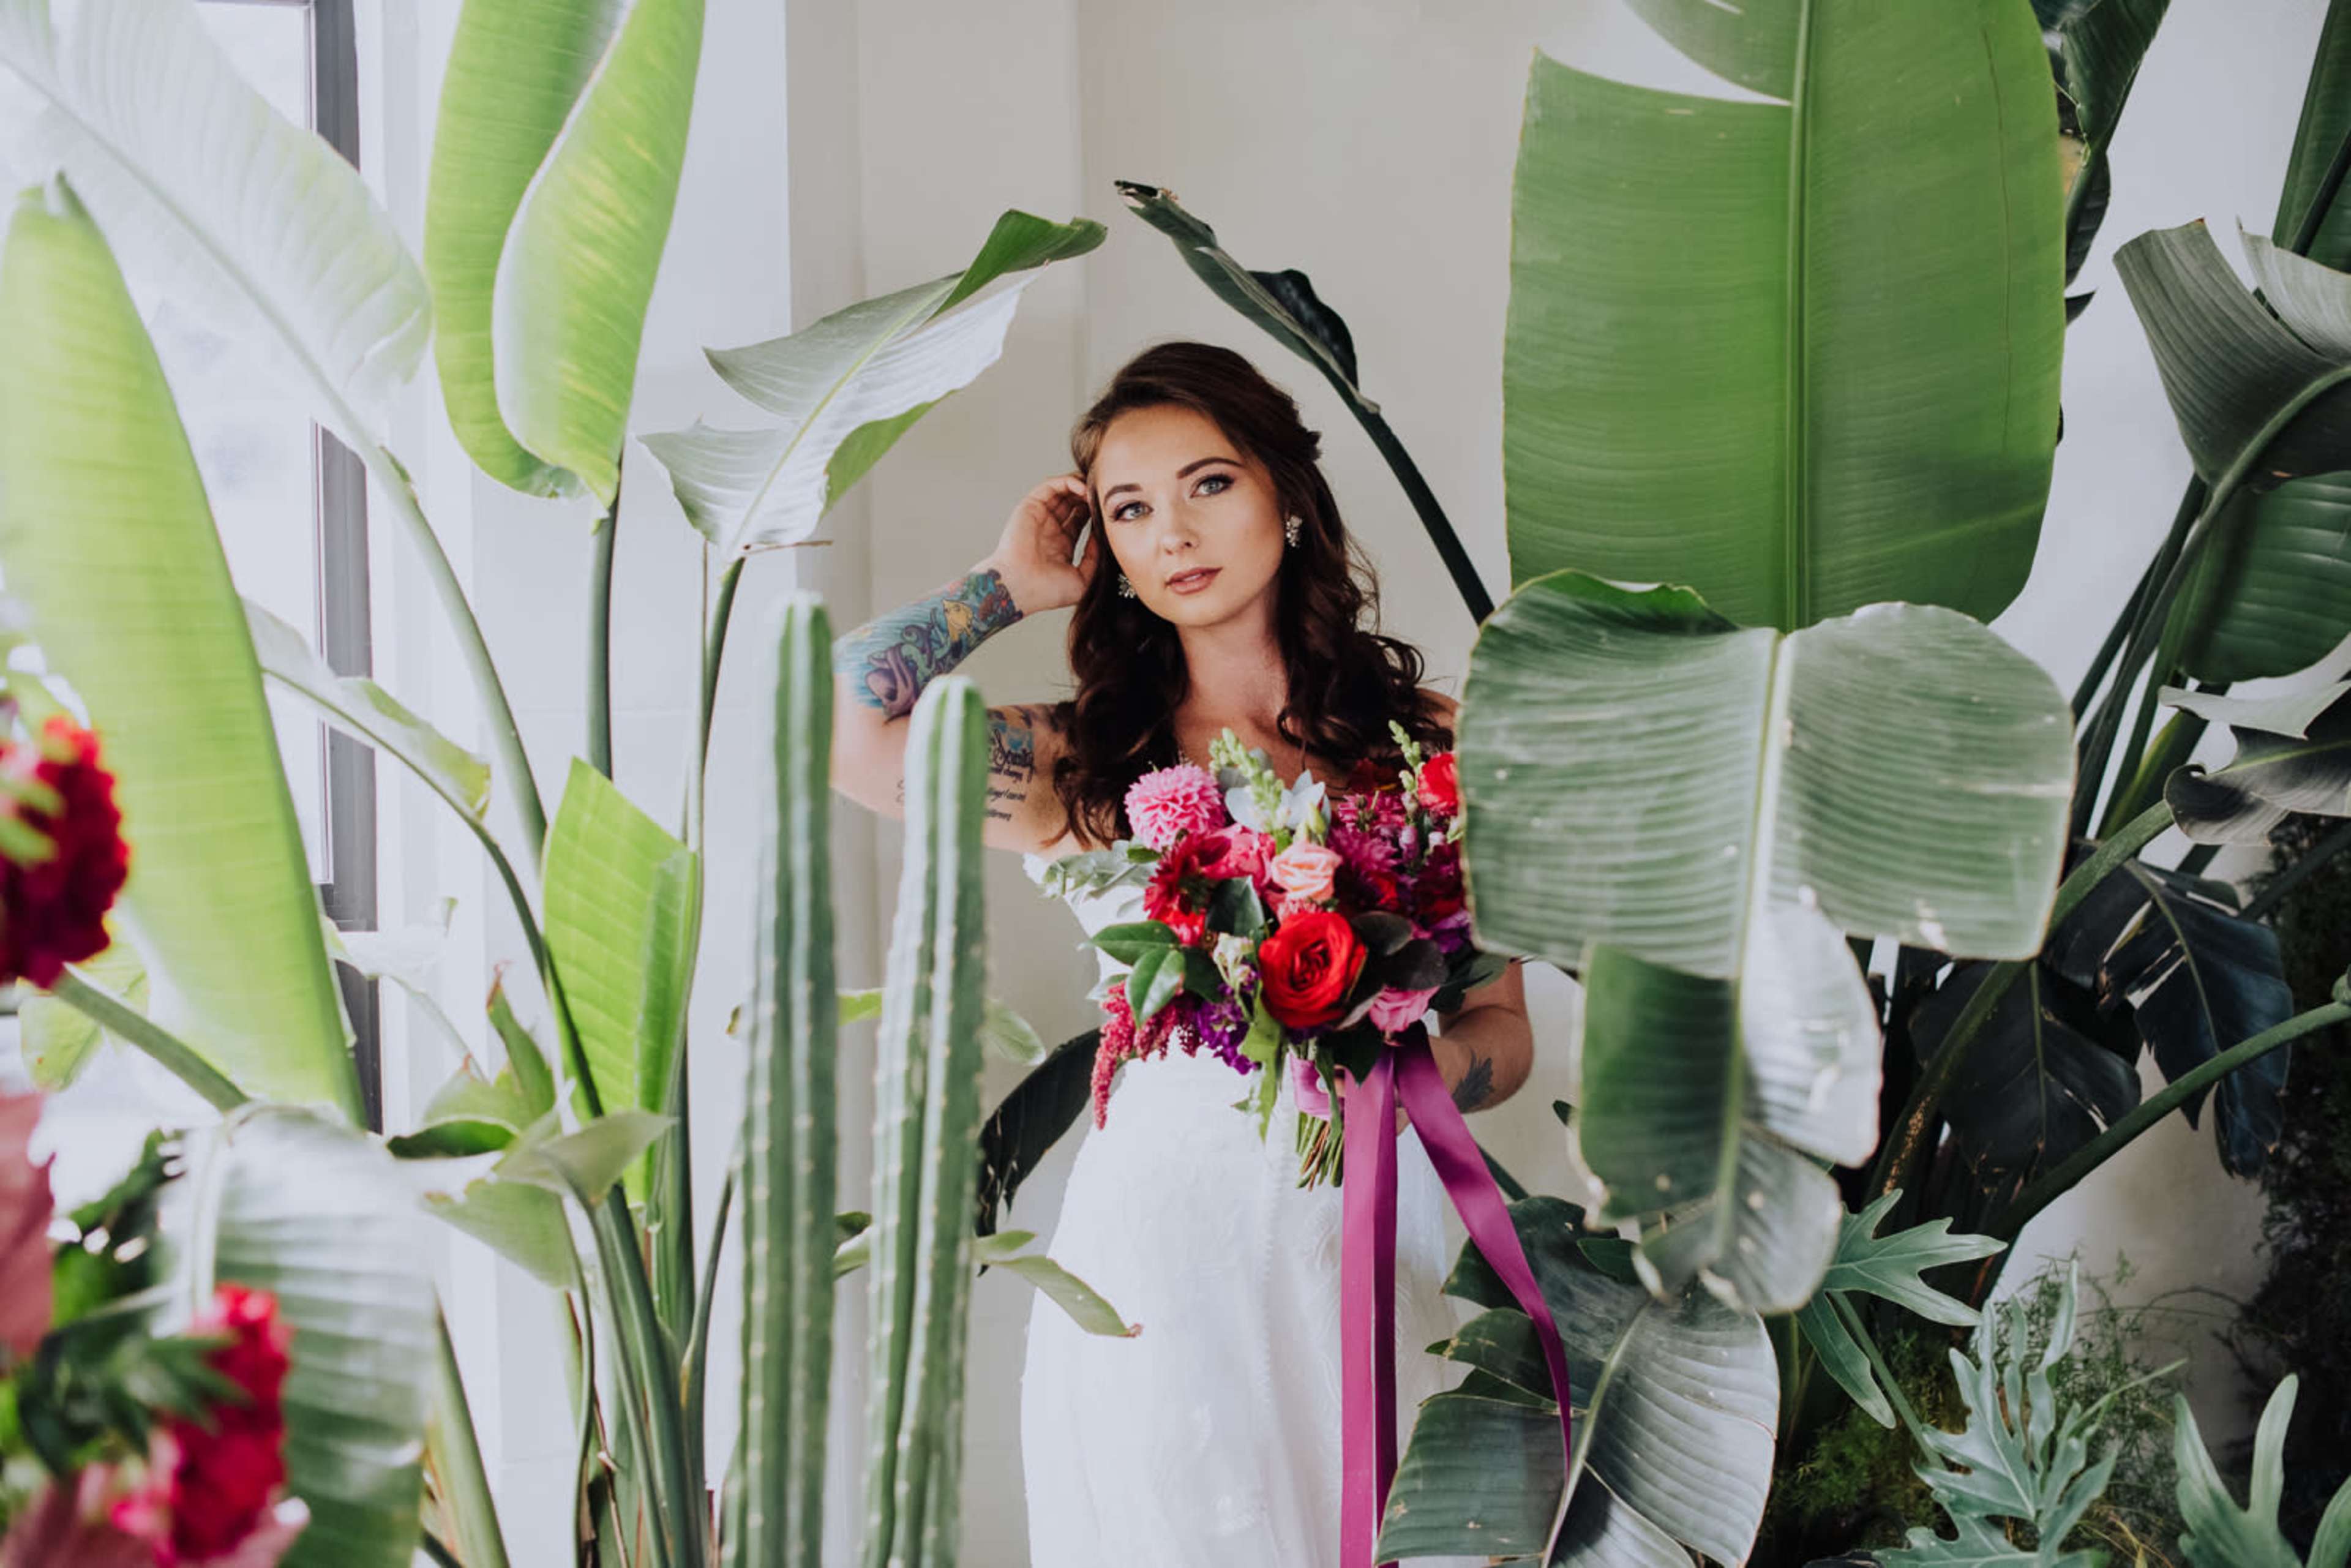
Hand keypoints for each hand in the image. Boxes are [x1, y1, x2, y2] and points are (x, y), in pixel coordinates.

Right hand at [980, 474, 1098, 614]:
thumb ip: (1094, 559)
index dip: (1095, 511)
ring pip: (1062, 490)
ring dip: (1081, 485)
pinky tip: (1082, 488)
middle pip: (1072, 502)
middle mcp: (1050, 528)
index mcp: (1061, 544)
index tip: (1108, 510)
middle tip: (1103, 495)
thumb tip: (1102, 538)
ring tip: (1095, 488)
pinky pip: (1050, 486)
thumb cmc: (1045, 591)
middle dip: (1089, 495)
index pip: (1081, 519)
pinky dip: (1067, 481)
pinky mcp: (1030, 507)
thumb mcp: (1082, 580)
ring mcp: (1040, 516)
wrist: (1021, 588)